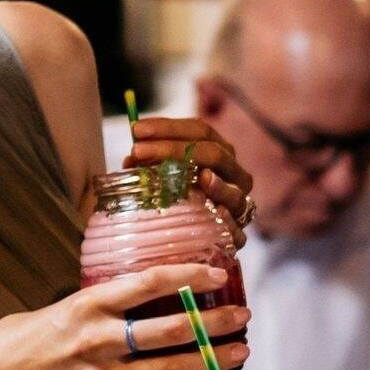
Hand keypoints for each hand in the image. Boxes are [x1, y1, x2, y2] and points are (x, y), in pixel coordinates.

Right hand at [0, 266, 249, 369]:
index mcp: (87, 307)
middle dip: (215, 323)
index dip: (188, 277)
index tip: (218, 276)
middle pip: (171, 330)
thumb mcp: (56, 308)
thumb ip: (96, 303)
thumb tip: (135, 292)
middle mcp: (100, 342)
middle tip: (242, 317)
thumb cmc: (18, 344)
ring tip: (239, 351)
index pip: (148, 283)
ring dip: (212, 361)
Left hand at [128, 111, 252, 237]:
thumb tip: (131, 157)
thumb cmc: (174, 200)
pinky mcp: (236, 237)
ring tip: (203, 178)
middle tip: (139, 151)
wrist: (188, 242)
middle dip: (175, 150)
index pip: (201, 131)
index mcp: (220, 154)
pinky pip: (236, 230)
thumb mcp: (161, 176)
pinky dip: (228, 220)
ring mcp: (238, 206)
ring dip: (218, 184)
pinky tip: (218, 213)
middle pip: (215, 154)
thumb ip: (150, 163)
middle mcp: (234, 175)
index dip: (168, 127)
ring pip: (234, 191)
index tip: (136, 130)